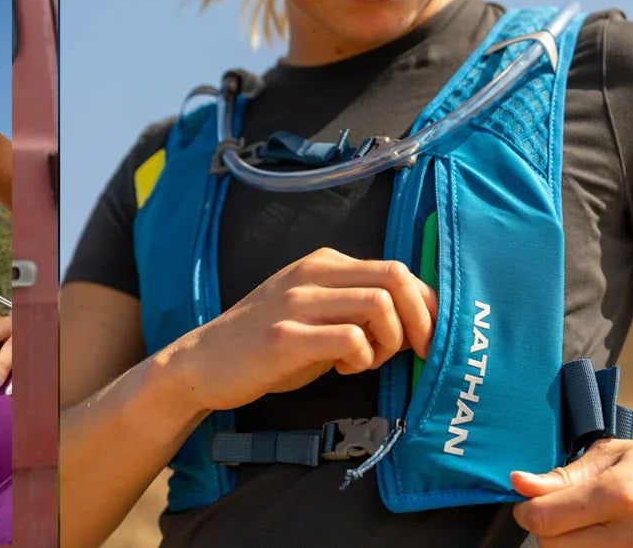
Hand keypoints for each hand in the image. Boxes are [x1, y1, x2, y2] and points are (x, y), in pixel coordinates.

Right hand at [151, 248, 433, 413]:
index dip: (428, 303)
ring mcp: (297, 302)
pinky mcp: (285, 336)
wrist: (202, 363)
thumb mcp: (315, 313)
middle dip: (421, 320)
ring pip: (380, 305)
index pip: (398, 268)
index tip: (430, 336)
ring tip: (369, 360)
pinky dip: (362, 358)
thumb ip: (358, 309)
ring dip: (390, 341)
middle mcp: (312, 273)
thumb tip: (417, 320)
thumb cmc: (265, 344)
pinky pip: (350, 338)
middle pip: (397, 278)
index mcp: (324, 262)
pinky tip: (343, 369)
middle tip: (414, 353)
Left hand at [511, 438, 632, 546]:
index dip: (526, 509)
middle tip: (562, 511)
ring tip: (588, 524)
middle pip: (552, 546)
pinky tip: (602, 537)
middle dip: (547, 528)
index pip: (543, 518)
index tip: (532, 499)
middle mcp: (629, 534)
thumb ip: (565, 473)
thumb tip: (519, 482)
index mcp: (618, 494)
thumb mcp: (617, 455)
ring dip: (568, 543)